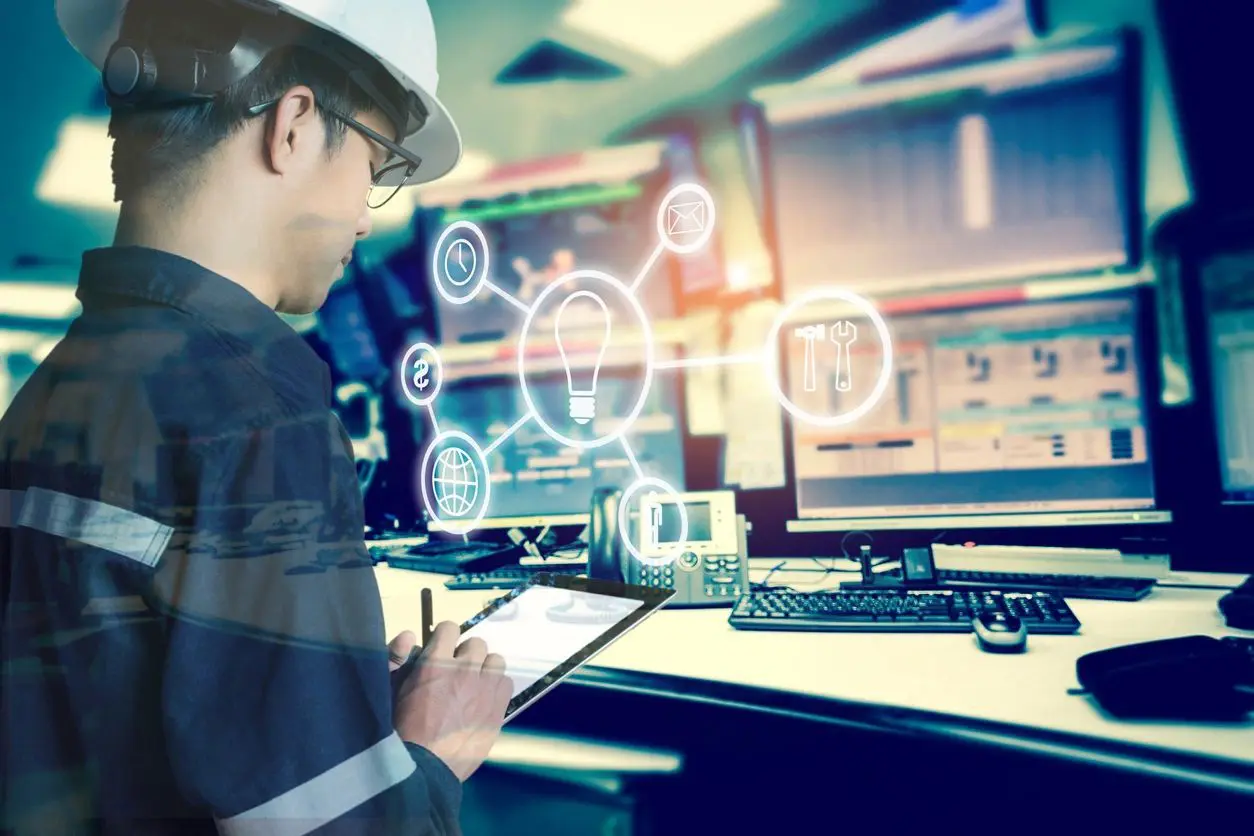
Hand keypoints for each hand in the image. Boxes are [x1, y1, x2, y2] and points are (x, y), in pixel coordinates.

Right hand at [393, 621, 511, 781]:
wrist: (425, 768)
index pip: (449, 628)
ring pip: (495, 660)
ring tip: (474, 687)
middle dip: (466, 656)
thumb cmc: (402, 731)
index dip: (445, 638)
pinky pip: (506, 682)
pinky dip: (496, 688)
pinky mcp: (499, 707)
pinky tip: (484, 701)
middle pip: (476, 643)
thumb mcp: (393, 691)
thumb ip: (398, 659)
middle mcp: (463, 669)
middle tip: (457, 674)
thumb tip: (408, 635)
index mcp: (435, 663)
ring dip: (485, 670)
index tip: (443, 650)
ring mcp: (485, 688)